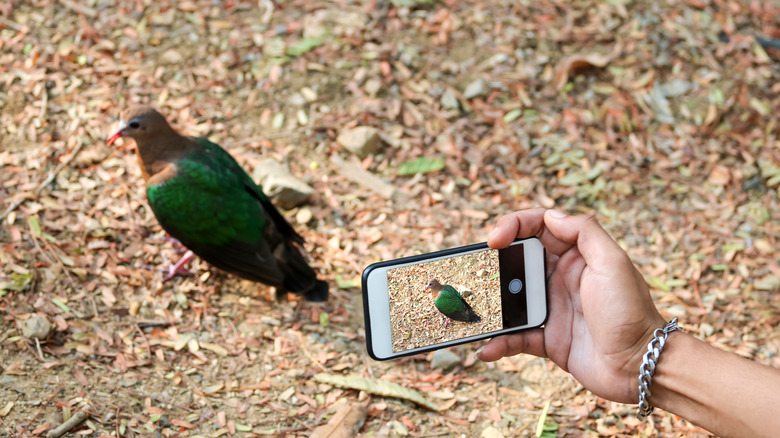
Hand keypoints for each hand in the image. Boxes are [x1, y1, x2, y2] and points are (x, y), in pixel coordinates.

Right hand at [477, 209, 666, 402]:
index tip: (495, 239)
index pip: (538, 227)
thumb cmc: (631, 312)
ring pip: (510, 298)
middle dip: (493, 262)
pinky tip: (487, 348)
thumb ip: (584, 232)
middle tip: (475, 270)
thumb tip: (551, 215)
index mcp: (575, 255)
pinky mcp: (546, 338)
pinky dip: (499, 341)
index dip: (513, 225)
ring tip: (473, 308)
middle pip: (516, 259)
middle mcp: (560, 278)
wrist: (640, 365)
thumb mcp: (614, 263)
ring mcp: (551, 308)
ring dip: (490, 303)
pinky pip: (515, 336)